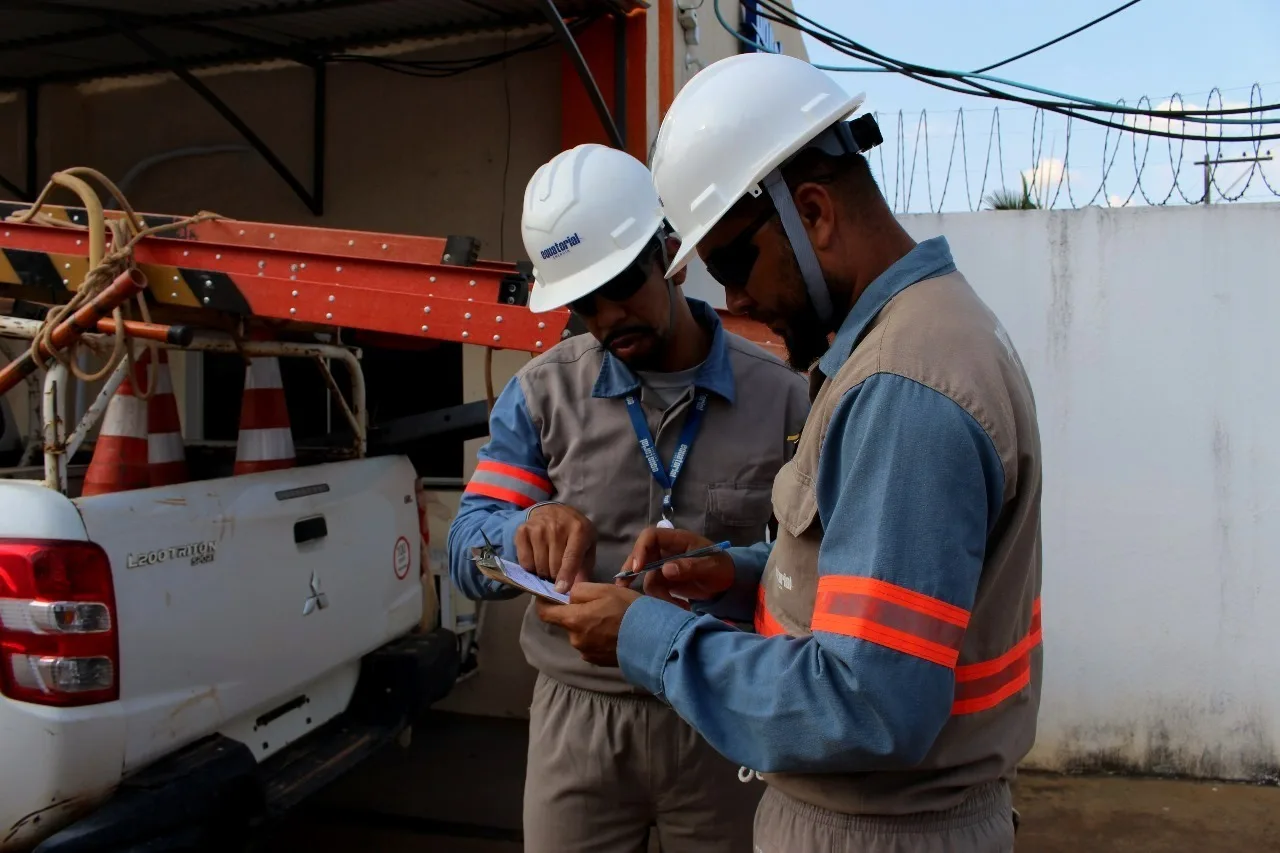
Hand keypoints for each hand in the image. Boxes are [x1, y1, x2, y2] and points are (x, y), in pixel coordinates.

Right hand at [516, 503, 596, 592]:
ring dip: (543, 572)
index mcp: (578, 530)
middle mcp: (557, 527)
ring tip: (548, 566)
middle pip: (553, 565)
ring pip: (538, 565)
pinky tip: (537, 560)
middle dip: (555, 577)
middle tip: (558, 574)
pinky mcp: (523, 531)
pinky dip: (530, 567)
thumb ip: (585, 567)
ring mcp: (538, 528)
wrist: (554, 511)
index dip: (565, 575)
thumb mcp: (588, 545)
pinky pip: (524, 561)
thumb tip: (577, 588)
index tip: (560, 590)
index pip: (571, 557)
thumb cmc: (574, 532)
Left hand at [536, 583, 641, 666]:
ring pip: (580, 634)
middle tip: (597, 605)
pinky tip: (614, 634)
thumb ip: (580, 590)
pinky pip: (591, 646)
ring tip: (610, 620)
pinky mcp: (598, 662)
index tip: (550, 595)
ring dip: (588, 626)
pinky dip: (597, 639)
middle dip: (576, 613)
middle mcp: (575, 639)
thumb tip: (568, 594)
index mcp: (573, 620)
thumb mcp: (605, 590)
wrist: (653, 640)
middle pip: (567, 622)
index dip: (544, 602)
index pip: (545, 613)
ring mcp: (586, 653)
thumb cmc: (629, 610)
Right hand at [621, 527, 735, 606]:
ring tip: (677, 606)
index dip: (640, 550)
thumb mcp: (710, 566)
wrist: (728, 582)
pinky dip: (662, 600)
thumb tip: (666, 570)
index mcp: (676, 540)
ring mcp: (663, 566)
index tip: (637, 569)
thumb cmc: (722, 568)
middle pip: (640, 556)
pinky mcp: (665, 581)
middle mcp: (666, 551)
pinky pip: (654, 590)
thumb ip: (690, 566)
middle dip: (631, 572)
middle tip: (622, 588)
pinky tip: (678, 607)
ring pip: (646, 578)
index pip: (650, 536)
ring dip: (657, 594)